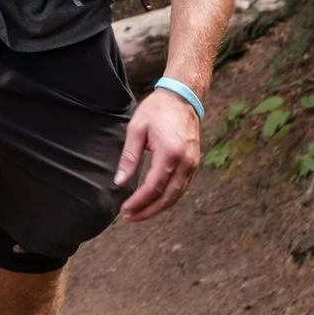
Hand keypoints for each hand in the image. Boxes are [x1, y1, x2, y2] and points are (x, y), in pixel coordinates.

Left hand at [114, 87, 203, 220]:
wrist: (182, 97)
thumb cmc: (157, 110)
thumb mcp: (136, 129)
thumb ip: (129, 157)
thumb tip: (120, 182)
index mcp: (169, 153)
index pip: (153, 187)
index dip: (138, 202)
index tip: (124, 210)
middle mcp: (185, 162)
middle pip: (167, 197)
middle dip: (148, 211)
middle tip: (129, 217)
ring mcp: (192, 164)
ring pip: (176, 195)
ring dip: (158, 207)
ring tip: (139, 213)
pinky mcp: (194, 163)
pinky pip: (181, 187)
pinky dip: (168, 198)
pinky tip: (153, 201)